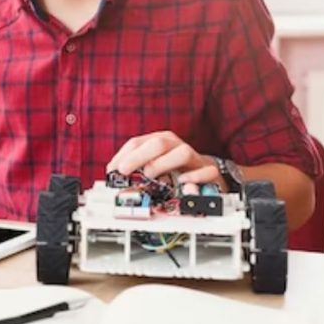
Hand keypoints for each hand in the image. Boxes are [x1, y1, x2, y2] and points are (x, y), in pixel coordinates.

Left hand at [106, 130, 221, 187]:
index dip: (124, 155)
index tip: (113, 169)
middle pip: (159, 143)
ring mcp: (194, 157)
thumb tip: (117, 182)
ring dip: (163, 164)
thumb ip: (136, 172)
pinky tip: (183, 182)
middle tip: (125, 170)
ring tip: (151, 175)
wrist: (207, 173)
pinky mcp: (210, 171)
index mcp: (160, 142)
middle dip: (138, 156)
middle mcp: (176, 146)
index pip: (138, 142)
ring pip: (183, 152)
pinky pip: (206, 171)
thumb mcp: (153, 167)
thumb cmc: (175, 170)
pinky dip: (194, 177)